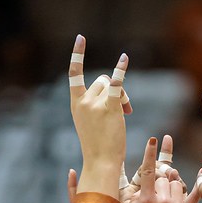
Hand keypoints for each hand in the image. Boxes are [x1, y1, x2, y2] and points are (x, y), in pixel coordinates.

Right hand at [69, 35, 129, 196]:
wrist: (101, 163)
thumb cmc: (99, 147)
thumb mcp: (91, 122)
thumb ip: (97, 104)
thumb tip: (116, 88)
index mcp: (76, 105)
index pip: (74, 76)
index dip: (77, 56)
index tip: (80, 38)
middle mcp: (83, 101)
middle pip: (102, 80)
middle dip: (115, 90)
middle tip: (125, 109)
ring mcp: (95, 104)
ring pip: (113, 85)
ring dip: (123, 96)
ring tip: (127, 113)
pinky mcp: (110, 108)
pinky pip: (118, 85)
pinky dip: (121, 70)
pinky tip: (124, 58)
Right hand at [123, 136, 201, 202]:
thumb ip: (133, 200)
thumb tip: (140, 188)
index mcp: (147, 199)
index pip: (149, 171)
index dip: (150, 154)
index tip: (154, 139)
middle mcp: (163, 199)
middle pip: (164, 177)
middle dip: (160, 182)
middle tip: (156, 196)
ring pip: (177, 183)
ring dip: (172, 185)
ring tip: (167, 198)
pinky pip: (195, 192)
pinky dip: (199, 182)